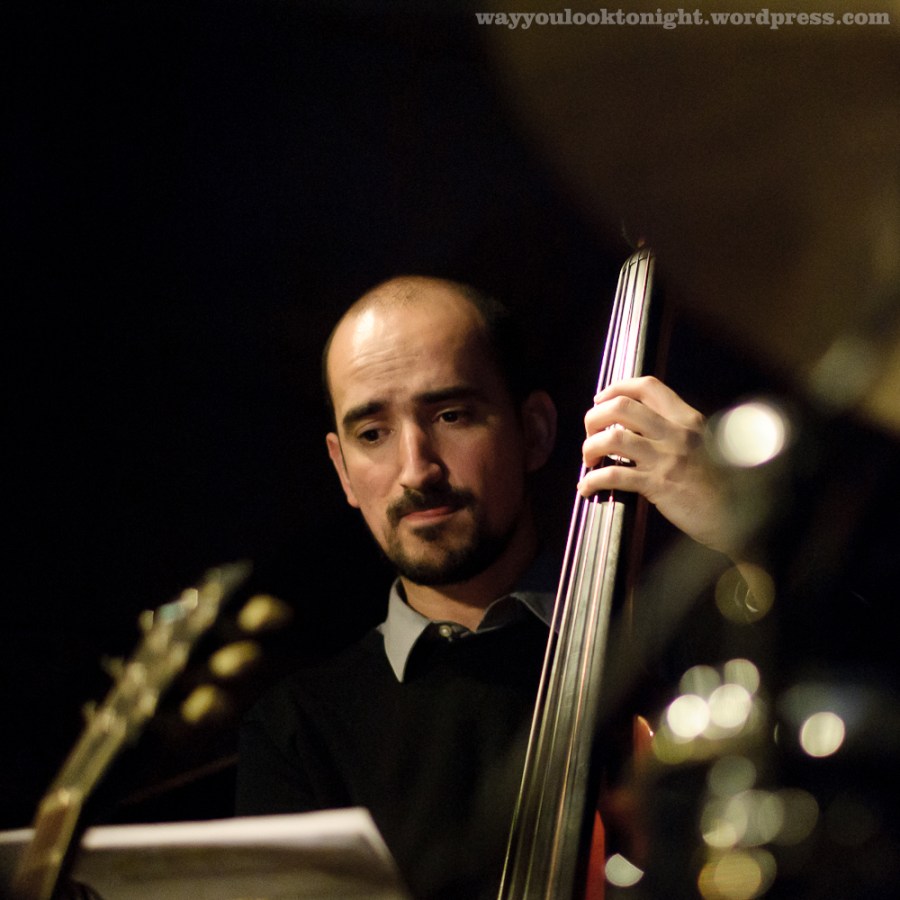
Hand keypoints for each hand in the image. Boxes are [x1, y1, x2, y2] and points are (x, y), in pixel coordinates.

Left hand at [579, 376, 731, 552]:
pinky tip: (586, 487)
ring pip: (613, 438)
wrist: (734, 516)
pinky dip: (592, 480)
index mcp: (687, 419)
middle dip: (595, 416)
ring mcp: (666, 458)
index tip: (600, 399)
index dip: (617, 387)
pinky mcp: (657, 485)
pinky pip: (614, 475)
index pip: (648, 387)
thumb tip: (631, 425)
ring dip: (590, 447)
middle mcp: (676, 433)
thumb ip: (673, 430)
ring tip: (589, 459)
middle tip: (590, 431)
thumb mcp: (700, 444)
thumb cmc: (714, 483)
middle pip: (622, 406)